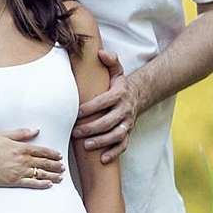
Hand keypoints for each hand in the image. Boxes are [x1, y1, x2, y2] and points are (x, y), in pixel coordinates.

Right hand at [0, 128, 63, 187]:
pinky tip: (49, 184)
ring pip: (41, 174)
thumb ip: (21, 133)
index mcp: (21, 148)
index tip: (59, 156)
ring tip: (60, 177)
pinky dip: (42, 184)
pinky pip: (32, 183)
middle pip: (44, 163)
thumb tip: (36, 130)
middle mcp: (23, 160)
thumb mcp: (3, 135)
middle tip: (63, 167)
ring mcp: (19, 171)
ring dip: (52, 175)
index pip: (42, 150)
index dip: (52, 153)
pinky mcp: (14, 181)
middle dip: (56, 165)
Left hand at [73, 49, 137, 163]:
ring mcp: (127, 123)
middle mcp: (125, 109)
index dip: (91, 107)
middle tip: (75, 132)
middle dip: (92, 127)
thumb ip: (110, 61)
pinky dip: (114, 153)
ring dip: (102, 141)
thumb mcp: (116, 71)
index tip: (77, 112)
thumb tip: (100, 53)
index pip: (105, 101)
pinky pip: (123, 145)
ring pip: (117, 135)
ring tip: (86, 146)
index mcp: (120, 94)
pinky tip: (102, 160)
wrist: (137, 96)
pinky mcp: (128, 133)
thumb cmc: (119, 84)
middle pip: (109, 121)